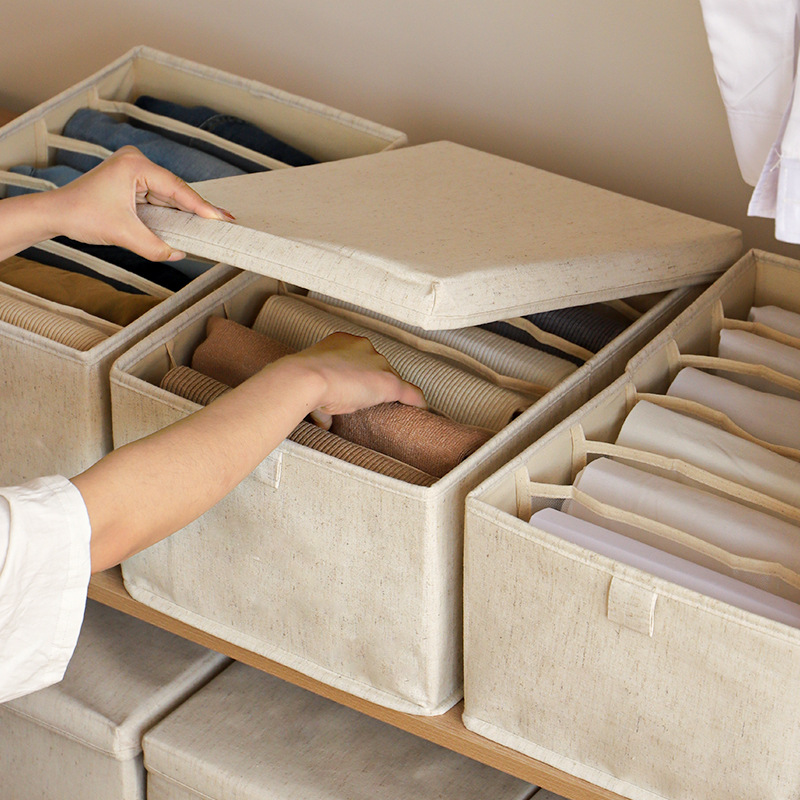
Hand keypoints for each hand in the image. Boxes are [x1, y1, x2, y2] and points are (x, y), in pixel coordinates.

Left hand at [41, 146, 233, 260]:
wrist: (56, 214)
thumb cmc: (81, 214)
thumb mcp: (123, 234)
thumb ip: (154, 246)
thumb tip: (178, 254)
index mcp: (135, 166)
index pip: (176, 188)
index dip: (200, 206)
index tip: (220, 218)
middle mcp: (136, 164)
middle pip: (176, 190)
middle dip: (198, 208)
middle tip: (226, 221)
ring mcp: (134, 173)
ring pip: (169, 196)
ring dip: (187, 211)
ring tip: (214, 223)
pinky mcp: (132, 184)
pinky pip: (159, 200)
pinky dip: (173, 212)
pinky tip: (191, 221)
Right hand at [284, 332, 426, 428]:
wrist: (305, 378)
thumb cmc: (301, 382)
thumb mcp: (312, 385)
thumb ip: (322, 402)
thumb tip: (324, 422)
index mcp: (343, 341)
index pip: (361, 358)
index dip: (360, 374)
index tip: (357, 386)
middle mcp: (364, 347)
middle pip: (378, 366)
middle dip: (373, 382)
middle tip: (366, 400)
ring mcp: (378, 363)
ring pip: (390, 378)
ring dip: (387, 392)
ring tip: (387, 408)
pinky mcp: (389, 382)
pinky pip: (410, 392)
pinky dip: (416, 401)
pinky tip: (421, 411)